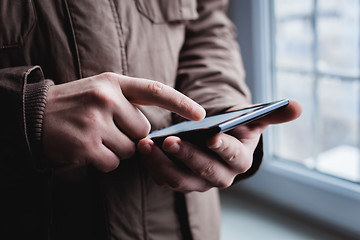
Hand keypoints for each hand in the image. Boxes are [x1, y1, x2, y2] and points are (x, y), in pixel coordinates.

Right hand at [42, 72, 204, 171]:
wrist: (35, 115)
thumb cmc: (77, 104)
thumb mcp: (103, 91)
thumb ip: (130, 104)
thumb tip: (156, 132)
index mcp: (114, 82)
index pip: (155, 90)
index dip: (180, 102)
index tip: (201, 115)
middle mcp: (106, 98)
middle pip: (143, 131)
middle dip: (132, 136)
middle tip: (109, 129)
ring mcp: (95, 121)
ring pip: (130, 149)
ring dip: (117, 149)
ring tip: (95, 137)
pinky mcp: (85, 145)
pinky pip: (113, 162)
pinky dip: (105, 161)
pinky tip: (88, 149)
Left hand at [137, 100, 301, 191]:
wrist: (218, 140)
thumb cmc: (235, 127)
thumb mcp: (253, 118)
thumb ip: (273, 114)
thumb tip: (298, 106)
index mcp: (240, 161)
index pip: (233, 157)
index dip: (223, 148)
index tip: (211, 137)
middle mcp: (221, 177)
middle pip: (204, 171)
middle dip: (186, 156)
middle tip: (169, 140)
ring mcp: (199, 182)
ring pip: (180, 179)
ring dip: (162, 163)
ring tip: (147, 144)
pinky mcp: (181, 181)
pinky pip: (165, 179)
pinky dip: (153, 166)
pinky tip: (144, 150)